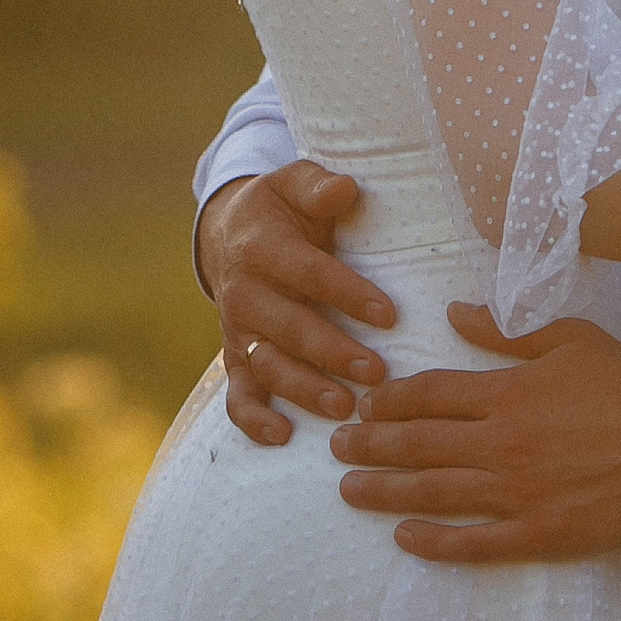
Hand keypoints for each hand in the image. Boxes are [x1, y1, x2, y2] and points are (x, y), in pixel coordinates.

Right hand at [197, 163, 397, 446]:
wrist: (231, 234)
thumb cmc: (280, 209)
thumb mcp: (294, 183)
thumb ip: (318, 186)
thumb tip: (346, 188)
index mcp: (263, 248)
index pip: (310, 274)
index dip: (348, 295)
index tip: (389, 315)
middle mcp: (245, 293)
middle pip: (291, 328)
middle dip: (333, 352)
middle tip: (377, 373)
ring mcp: (238, 331)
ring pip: (268, 366)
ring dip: (304, 389)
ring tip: (343, 407)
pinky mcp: (235, 358)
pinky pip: (238, 395)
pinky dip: (253, 420)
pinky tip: (282, 437)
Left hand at [328, 304, 620, 562]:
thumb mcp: (567, 339)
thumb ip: (505, 331)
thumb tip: (455, 312)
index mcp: (506, 392)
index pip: (430, 395)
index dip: (390, 400)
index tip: (364, 403)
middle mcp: (501, 442)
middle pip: (419, 444)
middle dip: (371, 444)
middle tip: (336, 447)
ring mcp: (518, 492)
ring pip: (435, 492)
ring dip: (385, 491)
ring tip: (349, 490)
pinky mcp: (540, 532)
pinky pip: (475, 543)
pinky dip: (435, 542)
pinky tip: (405, 538)